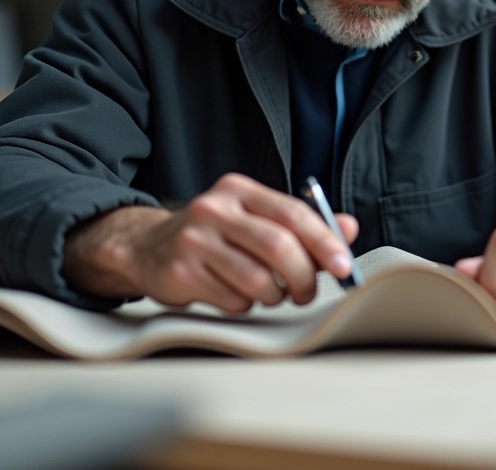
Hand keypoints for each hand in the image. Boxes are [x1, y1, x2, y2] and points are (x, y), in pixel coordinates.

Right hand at [62, 173, 358, 312]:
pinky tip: (237, 295)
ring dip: (274, 296)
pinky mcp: (180, 273)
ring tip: (271, 294)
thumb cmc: (215, 237)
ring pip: (256, 279)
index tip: (343, 266)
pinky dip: (245, 305)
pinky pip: (232, 299)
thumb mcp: (255, 220)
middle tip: (307, 293)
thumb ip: (302, 225)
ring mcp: (194, 240)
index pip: (293, 213)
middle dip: (303, 276)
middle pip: (277, 246)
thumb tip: (349, 229)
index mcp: (239, 191)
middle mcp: (215, 209)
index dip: (324, 241)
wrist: (146, 248)